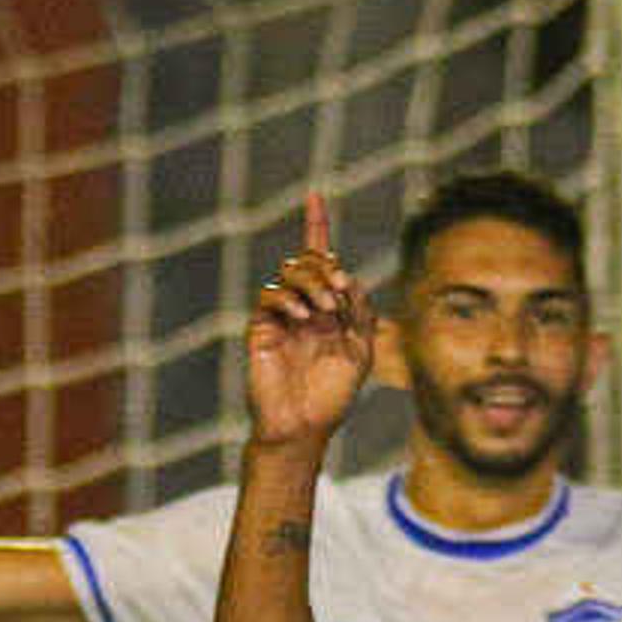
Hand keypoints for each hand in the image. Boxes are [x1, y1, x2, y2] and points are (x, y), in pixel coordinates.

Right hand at [247, 194, 375, 447]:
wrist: (304, 426)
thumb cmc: (333, 396)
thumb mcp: (360, 351)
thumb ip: (361, 314)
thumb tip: (353, 280)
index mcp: (326, 307)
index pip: (319, 258)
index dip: (316, 225)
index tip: (315, 195)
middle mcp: (301, 305)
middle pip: (307, 261)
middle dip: (327, 268)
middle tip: (340, 292)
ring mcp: (279, 315)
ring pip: (289, 273)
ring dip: (312, 283)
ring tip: (325, 309)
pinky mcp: (260, 328)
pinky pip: (270, 297)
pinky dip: (288, 300)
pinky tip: (302, 318)